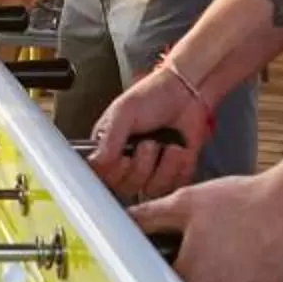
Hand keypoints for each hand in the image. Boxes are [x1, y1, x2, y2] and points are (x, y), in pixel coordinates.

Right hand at [88, 61, 217, 201]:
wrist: (186, 92)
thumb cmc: (152, 96)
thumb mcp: (124, 112)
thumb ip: (109, 138)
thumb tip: (96, 162)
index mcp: (110, 148)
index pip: (103, 176)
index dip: (114, 172)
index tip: (123, 158)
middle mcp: (128, 162)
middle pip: (127, 187)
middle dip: (142, 167)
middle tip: (148, 144)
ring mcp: (152, 169)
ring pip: (152, 188)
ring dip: (163, 167)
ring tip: (168, 145)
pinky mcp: (174, 172)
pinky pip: (175, 185)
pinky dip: (179, 168)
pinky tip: (180, 149)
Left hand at [128, 171, 282, 281]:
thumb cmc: (241, 202)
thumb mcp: (187, 201)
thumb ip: (150, 215)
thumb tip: (122, 220)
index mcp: (190, 277)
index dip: (165, 269)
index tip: (170, 256)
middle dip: (193, 273)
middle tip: (205, 245)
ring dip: (218, 281)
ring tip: (231, 247)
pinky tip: (250, 257)